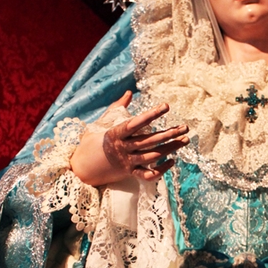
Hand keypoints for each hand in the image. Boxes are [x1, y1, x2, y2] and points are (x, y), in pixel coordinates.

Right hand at [70, 92, 188, 185]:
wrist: (82, 168)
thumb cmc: (92, 142)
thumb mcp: (101, 123)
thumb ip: (117, 107)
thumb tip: (129, 92)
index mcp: (115, 134)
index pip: (136, 123)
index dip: (151, 114)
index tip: (166, 106)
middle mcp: (122, 148)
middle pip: (149, 141)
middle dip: (169, 134)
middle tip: (185, 127)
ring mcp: (127, 162)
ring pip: (153, 156)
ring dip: (170, 148)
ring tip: (184, 140)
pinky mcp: (129, 173)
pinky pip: (148, 175)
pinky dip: (161, 169)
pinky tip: (172, 161)